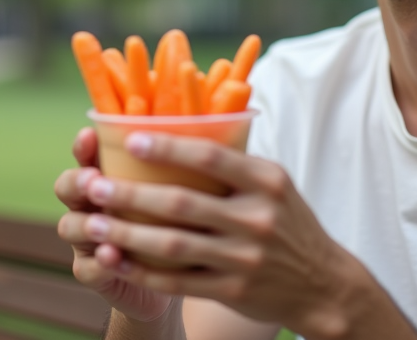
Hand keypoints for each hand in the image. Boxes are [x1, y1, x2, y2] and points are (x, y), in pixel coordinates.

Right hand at [54, 127, 177, 323]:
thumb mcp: (179, 190)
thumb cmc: (180, 222)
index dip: (83, 146)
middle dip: (77, 181)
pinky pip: (88, 268)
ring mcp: (89, 240)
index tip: (90, 135)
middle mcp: (92, 205)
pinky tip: (113, 257)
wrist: (177, 276)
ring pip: (69, 226)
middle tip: (94, 180)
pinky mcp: (96, 274)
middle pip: (67, 187)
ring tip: (99, 224)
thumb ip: (178, 165)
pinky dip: (100, 262)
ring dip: (84, 223)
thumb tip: (206, 126)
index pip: (87, 155)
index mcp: (109, 178)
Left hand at [73, 132, 412, 339]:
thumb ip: (235, 162)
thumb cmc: (288, 222)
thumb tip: (179, 125)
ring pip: (173, 245)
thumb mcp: (275, 184)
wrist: (323, 285)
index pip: (212, 156)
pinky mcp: (233, 291)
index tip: (130, 138)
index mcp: (266, 181)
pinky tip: (114, 260)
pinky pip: (178, 282)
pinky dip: (143, 271)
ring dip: (127, 235)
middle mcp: (256, 218)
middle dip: (131, 194)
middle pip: (182, 203)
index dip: (169, 147)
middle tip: (94, 185)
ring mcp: (244, 258)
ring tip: (93, 224)